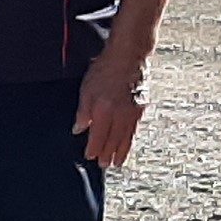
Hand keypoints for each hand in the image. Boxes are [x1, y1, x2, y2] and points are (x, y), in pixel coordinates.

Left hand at [74, 50, 148, 168]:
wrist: (129, 55)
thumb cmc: (105, 69)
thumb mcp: (86, 89)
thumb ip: (83, 112)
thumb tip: (79, 129)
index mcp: (104, 111)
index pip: (98, 137)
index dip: (94, 149)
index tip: (90, 157)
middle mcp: (120, 114)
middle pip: (114, 140)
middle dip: (108, 154)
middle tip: (105, 165)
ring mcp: (133, 111)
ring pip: (127, 136)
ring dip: (122, 150)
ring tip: (118, 161)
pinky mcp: (141, 106)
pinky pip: (135, 127)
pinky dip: (131, 138)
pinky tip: (129, 142)